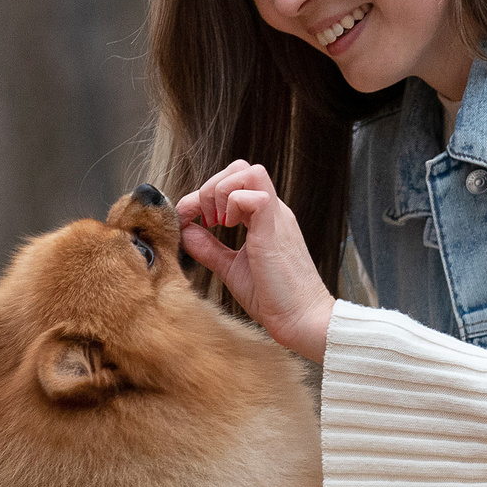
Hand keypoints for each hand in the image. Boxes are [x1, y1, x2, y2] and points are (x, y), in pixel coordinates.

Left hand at [177, 161, 336, 361]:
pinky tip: (228, 228)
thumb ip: (209, 248)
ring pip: (248, 171)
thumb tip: (185, 229)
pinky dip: (233, 205)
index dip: (204, 194)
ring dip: (221, 192)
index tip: (189, 218)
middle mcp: (273, 211)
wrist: (302, 319)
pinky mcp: (275, 229)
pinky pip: (254, 195)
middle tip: (205, 219)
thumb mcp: (231, 267)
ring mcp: (276, 217)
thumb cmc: (273, 298)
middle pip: (241, 167)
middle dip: (211, 186)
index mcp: (264, 218)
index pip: (234, 182)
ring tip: (217, 223)